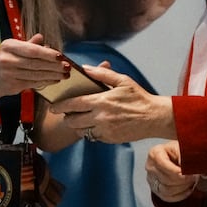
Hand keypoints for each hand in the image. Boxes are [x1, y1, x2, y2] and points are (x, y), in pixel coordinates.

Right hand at [0, 33, 73, 105]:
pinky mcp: (13, 86)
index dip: (47, 53)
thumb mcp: (13, 48)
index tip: (60, 55)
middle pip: (36, 63)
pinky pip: (34, 83)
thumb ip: (28, 44)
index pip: (31, 50)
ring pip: (36, 74)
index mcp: (8, 46)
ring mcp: (10, 74)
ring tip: (65, 74)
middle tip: (67, 66)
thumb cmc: (5, 60)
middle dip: (54, 66)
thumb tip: (41, 37)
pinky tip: (55, 80)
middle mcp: (8, 59)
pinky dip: (46, 81)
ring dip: (53, 75)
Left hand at [51, 63, 174, 143]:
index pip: (73, 104)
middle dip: (66, 117)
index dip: (60, 106)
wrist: (154, 117)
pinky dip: (90, 131)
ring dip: (77, 125)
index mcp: (101, 101)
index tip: (52, 106)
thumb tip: (85, 68)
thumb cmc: (139, 97)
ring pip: (81, 131)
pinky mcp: (110, 139)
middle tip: (66, 113)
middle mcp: (101, 117)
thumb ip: (102, 74)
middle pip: (73, 121)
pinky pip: (93, 137)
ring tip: (79, 118)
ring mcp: (105, 130)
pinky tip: (94, 124)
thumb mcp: (122, 80)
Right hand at [147, 141, 206, 201]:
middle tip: (195, 177)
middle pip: (166, 179)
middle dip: (183, 180)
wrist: (174, 156)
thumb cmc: (178, 152)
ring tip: (192, 182)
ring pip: (167, 190)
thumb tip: (192, 168)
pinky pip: (168, 198)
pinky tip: (188, 189)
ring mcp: (151, 179)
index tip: (190, 173)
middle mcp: (150, 166)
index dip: (178, 171)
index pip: (164, 165)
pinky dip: (180, 195)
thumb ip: (185, 156)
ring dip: (183, 188)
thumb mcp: (181, 148)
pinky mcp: (156, 190)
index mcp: (155, 153)